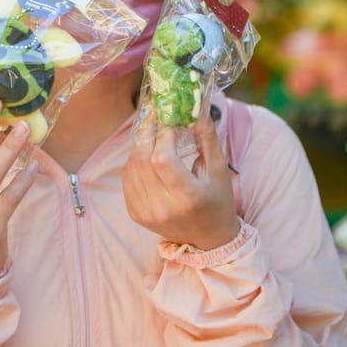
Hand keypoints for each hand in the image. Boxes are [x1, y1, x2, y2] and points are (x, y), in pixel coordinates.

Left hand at [122, 113, 238, 250]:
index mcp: (188, 197)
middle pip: (143, 161)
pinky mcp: (136, 214)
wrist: (207, 237)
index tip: (168, 119)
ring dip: (139, 145)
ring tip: (152, 133)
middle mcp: (164, 207)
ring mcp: (146, 213)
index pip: (163, 159)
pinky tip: (145, 153)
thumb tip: (195, 108)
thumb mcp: (219, 170)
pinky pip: (127, 179)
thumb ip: (207, 138)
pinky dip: (133, 161)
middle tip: (155, 118)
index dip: (162, 135)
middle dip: (148, 134)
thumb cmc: (218, 200)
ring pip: (131, 168)